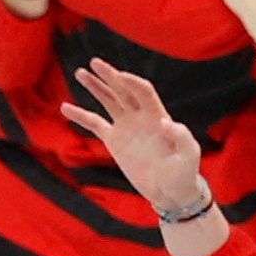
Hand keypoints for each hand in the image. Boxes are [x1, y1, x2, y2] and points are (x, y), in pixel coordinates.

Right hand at [63, 59, 217, 232]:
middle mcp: (140, 116)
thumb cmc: (184, 172)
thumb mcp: (190, 154)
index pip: (143, 91)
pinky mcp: (114, 141)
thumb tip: (164, 122)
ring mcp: (126, 127)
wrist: (170, 192)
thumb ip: (181, 136)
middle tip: (95, 63)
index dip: (132, 83)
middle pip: (123, 90)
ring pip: (108, 101)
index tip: (120, 76)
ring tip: (80, 73)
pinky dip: (81, 116)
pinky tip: (65, 108)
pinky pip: (94, 124)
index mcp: (158, 115)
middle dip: (109, 76)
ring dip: (95, 87)